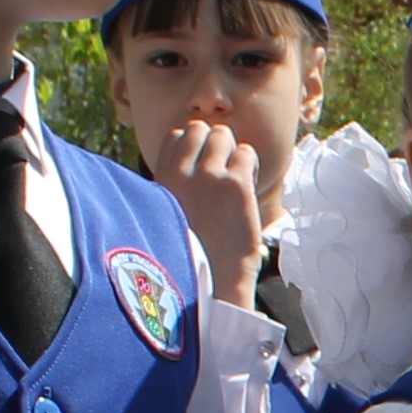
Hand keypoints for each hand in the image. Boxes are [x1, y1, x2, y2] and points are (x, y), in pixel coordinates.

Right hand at [151, 118, 270, 308]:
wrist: (214, 282)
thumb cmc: (195, 255)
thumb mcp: (169, 215)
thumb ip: (175, 187)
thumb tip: (190, 167)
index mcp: (161, 181)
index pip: (176, 136)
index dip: (194, 148)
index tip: (203, 169)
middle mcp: (180, 174)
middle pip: (199, 129)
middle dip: (215, 146)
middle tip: (223, 175)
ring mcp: (208, 177)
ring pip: (224, 136)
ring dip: (234, 155)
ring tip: (235, 183)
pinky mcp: (235, 185)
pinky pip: (246, 154)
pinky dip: (250, 168)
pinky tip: (247, 190)